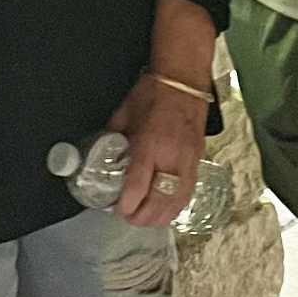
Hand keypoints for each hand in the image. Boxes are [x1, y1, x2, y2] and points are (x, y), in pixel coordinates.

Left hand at [104, 73, 207, 226]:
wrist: (185, 79)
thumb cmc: (153, 92)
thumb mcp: (124, 112)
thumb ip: (113, 137)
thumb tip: (99, 155)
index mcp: (150, 143)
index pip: (138, 186)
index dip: (126, 204)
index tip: (115, 208)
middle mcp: (172, 157)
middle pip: (158, 202)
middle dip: (140, 216)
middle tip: (126, 215)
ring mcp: (188, 161)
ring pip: (176, 203)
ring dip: (158, 217)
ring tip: (143, 217)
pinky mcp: (198, 161)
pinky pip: (187, 193)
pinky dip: (174, 207)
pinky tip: (163, 209)